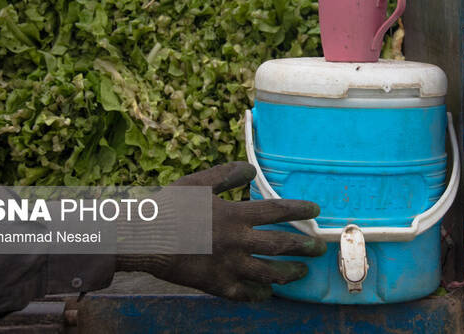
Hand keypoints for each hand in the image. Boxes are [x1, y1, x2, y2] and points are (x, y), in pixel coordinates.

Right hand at [116, 162, 325, 300]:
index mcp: (235, 214)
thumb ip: (227, 175)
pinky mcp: (216, 285)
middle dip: (304, 246)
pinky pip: (244, 294)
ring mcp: (228, 265)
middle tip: (319, 248)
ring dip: (289, 272)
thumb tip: (251, 169)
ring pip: (269, 273)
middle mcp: (237, 241)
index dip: (299, 210)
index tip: (315, 211)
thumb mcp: (199, 183)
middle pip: (281, 245)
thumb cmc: (170, 206)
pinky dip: (259, 293)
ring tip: (301, 272)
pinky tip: (268, 292)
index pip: (277, 211)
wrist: (144, 237)